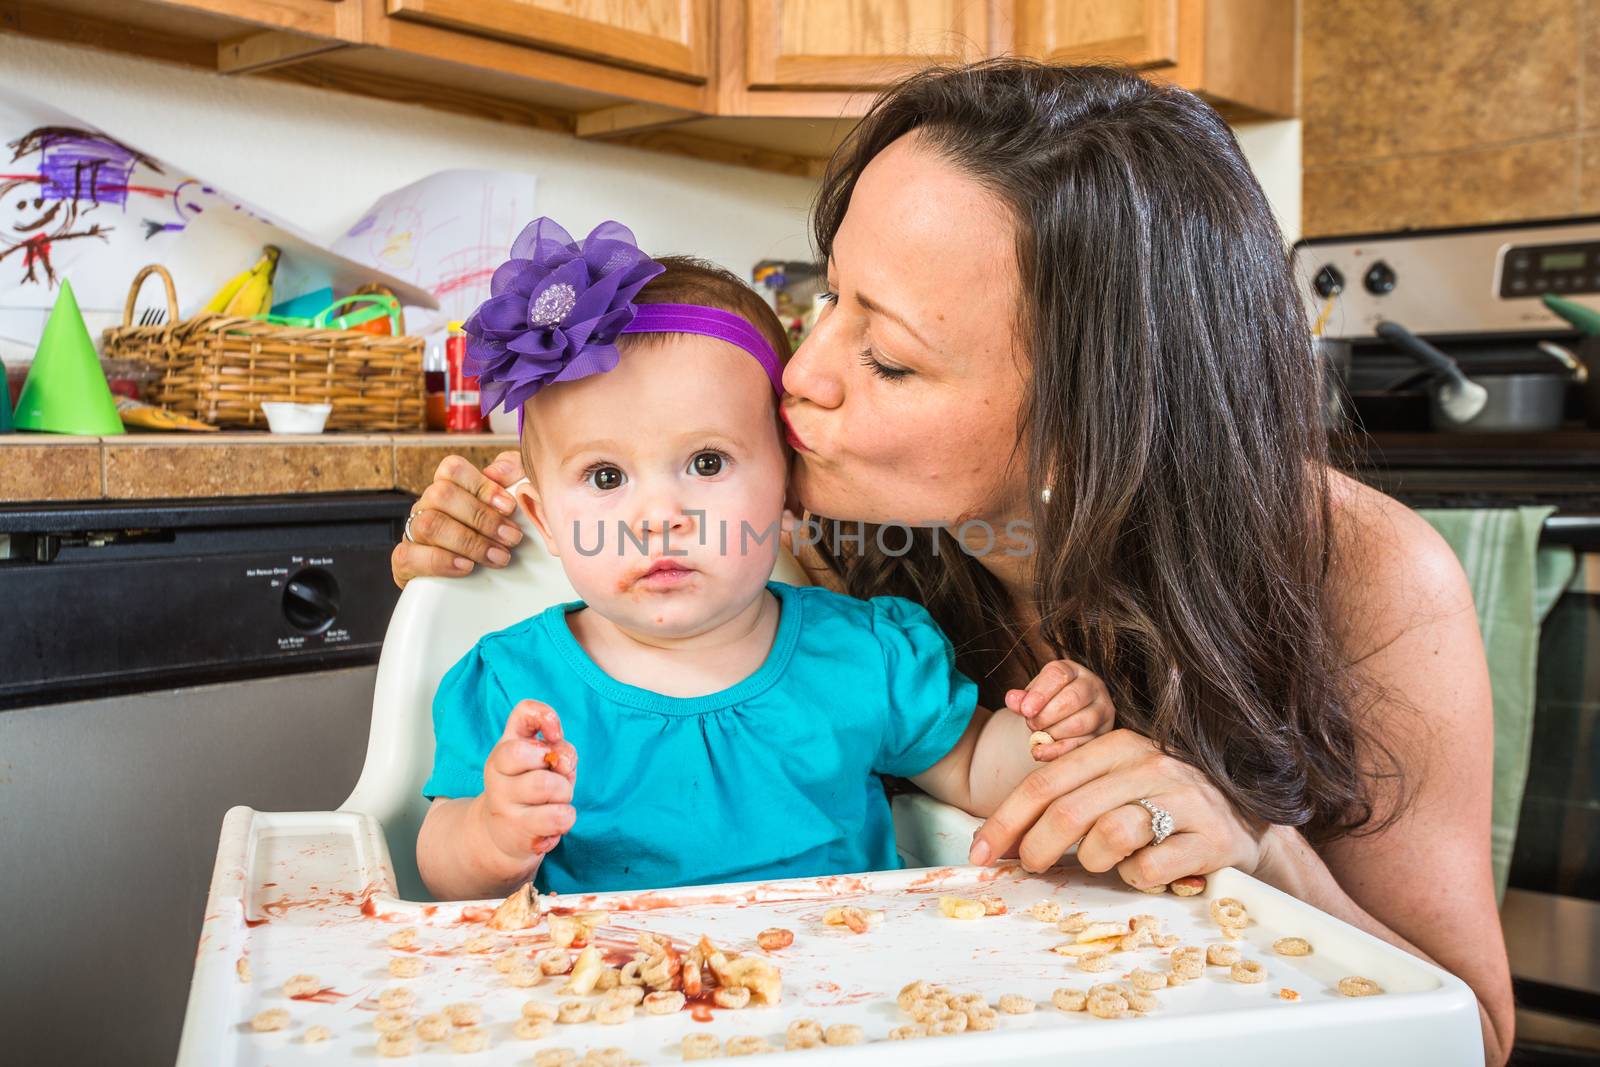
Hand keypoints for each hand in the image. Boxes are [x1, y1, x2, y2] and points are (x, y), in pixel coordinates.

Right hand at [392, 452, 526, 587]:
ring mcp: (413, 533)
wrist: (476, 583)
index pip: (453, 469)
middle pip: (441, 495)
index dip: (482, 485)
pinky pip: (408, 556)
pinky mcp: (405, 562)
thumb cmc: (496, 535)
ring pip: (428, 524)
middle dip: (481, 518)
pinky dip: (440, 562)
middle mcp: (427, 506)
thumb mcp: (512, 502)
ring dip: (468, 542)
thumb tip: (497, 471)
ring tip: (497, 556)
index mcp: (448, 487)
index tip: (510, 507)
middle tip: (511, 537)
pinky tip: (466, 567)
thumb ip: (512, 474)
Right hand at [476, 700, 578, 866]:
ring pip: (547, 785)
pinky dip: (566, 817)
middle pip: (523, 753)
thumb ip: (559, 749)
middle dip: (556, 765)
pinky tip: (552, 822)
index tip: (555, 735)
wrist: (503, 834)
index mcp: (505, 747)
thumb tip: (561, 760)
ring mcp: (503, 801)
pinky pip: (558, 816)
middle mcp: (497, 771)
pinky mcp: (517, 829)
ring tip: (556, 802)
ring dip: (564, 793)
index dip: (546, 716)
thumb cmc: (532, 790)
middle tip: (557, 778)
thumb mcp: (545, 763)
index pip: (523, 712)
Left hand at [967, 728, 1271, 889]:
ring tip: (1107, 861)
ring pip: (1108, 837)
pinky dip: (1137, 878)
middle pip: (1068, 811)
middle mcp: (1150, 764)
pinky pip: (1148, 869)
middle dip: (1035, 847)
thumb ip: (1071, 785)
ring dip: (1095, 861)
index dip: (1005, 820)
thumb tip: (1004, 821)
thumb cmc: (1165, 804)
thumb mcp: (1119, 779)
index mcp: (1119, 745)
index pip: (1045, 782)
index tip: (981, 851)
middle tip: (1028, 868)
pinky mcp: (1209, 839)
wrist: (1246, 823)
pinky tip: (1147, 869)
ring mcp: (1183, 800)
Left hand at [1004, 658, 1114, 760]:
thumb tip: (1012, 700)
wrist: (1068, 716)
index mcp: (1072, 670)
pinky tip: (1042, 753)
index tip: (1025, 710)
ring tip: (1039, 735)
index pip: (1058, 675)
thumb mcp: (1035, 695)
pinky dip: (1059, 751)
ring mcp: (1102, 710)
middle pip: (1072, 698)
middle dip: (1046, 715)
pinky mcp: (1103, 734)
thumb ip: (1023, 698)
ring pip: (1080, 723)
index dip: (1040, 693)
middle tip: (1031, 724)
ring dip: (1054, 732)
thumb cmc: (1049, 702)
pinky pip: (1083, 744)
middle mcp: (1092, 686)